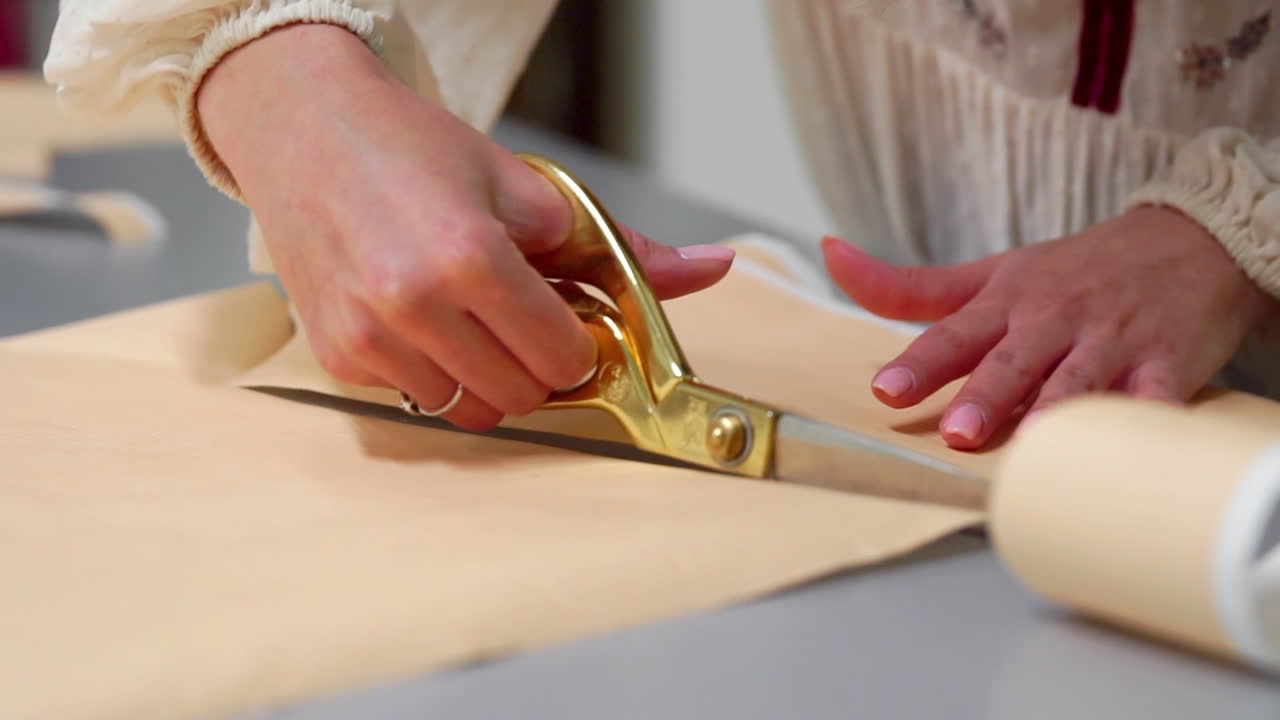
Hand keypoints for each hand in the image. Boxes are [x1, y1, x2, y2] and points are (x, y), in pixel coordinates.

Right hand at [199, 25, 732, 430]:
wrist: (305, 129)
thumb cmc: (414, 150)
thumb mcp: (525, 186)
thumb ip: (615, 243)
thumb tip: (709, 268)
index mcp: (469, 258)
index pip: (561, 359)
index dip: (578, 347)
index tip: (572, 326)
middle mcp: (412, 306)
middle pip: (519, 397)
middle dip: (538, 368)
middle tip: (527, 323)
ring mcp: (367, 337)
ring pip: (467, 410)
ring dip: (487, 379)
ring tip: (476, 321)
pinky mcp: (336, 355)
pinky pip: (414, 398)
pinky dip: (435, 373)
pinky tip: (425, 321)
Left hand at [823, 206, 1273, 448]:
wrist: (1192, 240)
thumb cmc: (1074, 269)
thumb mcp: (991, 272)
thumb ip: (908, 286)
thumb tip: (830, 254)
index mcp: (1006, 302)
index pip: (953, 336)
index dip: (919, 363)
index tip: (887, 389)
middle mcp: (1053, 321)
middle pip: (1011, 363)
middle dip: (984, 395)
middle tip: (957, 433)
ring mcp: (1110, 342)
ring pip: (1078, 381)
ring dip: (1053, 411)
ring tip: (1029, 444)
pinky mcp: (1167, 363)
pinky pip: (1155, 395)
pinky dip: (1145, 418)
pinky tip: (1132, 441)